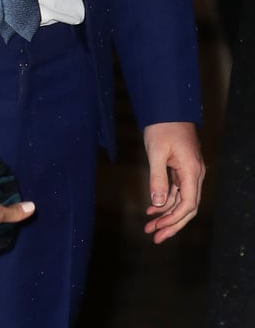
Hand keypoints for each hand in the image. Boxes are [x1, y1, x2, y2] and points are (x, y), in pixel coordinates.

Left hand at [143, 122, 204, 243]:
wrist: (168, 107)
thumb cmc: (162, 126)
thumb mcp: (156, 152)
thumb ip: (158, 178)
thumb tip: (157, 204)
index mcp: (192, 171)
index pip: (188, 205)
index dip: (174, 221)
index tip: (159, 231)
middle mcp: (195, 174)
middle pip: (187, 207)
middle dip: (171, 223)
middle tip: (154, 237)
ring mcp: (190, 171)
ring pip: (181, 200)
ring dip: (166, 213)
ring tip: (149, 226)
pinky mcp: (182, 168)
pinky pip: (176, 190)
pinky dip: (165, 200)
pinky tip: (152, 208)